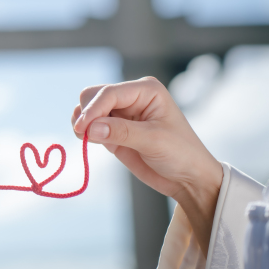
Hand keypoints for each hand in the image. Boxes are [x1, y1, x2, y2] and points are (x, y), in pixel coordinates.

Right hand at [72, 77, 222, 251]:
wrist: (188, 179)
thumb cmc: (181, 154)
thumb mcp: (154, 141)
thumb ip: (121, 132)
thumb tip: (90, 128)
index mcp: (145, 90)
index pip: (109, 93)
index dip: (93, 109)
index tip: (81, 129)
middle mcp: (130, 97)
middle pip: (93, 95)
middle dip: (86, 113)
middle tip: (84, 135)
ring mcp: (120, 113)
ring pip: (87, 108)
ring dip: (81, 122)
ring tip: (86, 138)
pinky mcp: (112, 129)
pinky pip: (89, 124)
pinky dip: (83, 131)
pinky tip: (89, 140)